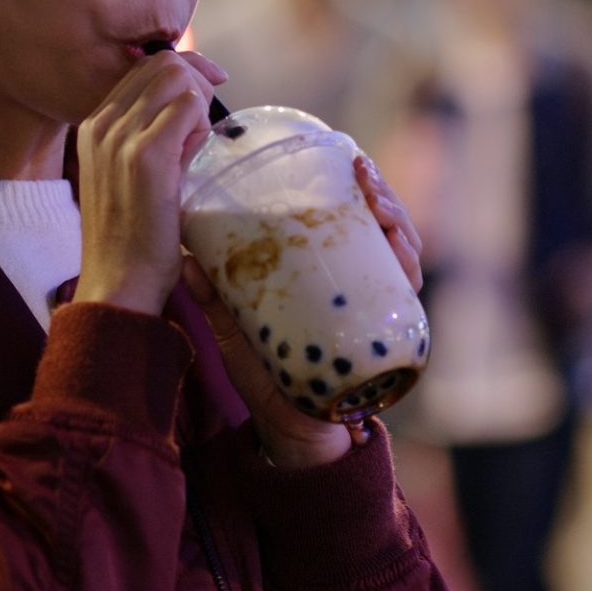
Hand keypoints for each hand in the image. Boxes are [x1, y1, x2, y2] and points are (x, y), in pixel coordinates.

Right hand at [73, 50, 225, 315]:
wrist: (117, 283)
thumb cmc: (130, 239)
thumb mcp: (129, 176)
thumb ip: (152, 138)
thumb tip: (191, 109)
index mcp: (93, 127)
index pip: (142, 68)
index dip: (182, 73)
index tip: (205, 94)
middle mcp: (101, 124)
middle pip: (161, 63)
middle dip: (194, 83)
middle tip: (202, 126)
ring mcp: (120, 137)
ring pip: (176, 77)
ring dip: (197, 104)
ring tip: (193, 146)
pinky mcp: (145, 155)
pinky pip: (188, 106)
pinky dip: (201, 124)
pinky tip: (195, 154)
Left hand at [179, 154, 425, 467]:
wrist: (294, 436)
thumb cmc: (269, 379)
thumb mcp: (236, 332)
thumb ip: (214, 300)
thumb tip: (184, 259)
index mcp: (321, 273)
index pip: (341, 214)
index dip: (345, 180)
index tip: (337, 154)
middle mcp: (356, 282)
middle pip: (377, 220)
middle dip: (378, 188)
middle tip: (360, 169)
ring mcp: (376, 303)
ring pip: (399, 244)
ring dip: (396, 215)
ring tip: (377, 199)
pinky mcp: (392, 330)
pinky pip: (407, 288)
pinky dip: (407, 261)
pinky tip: (399, 244)